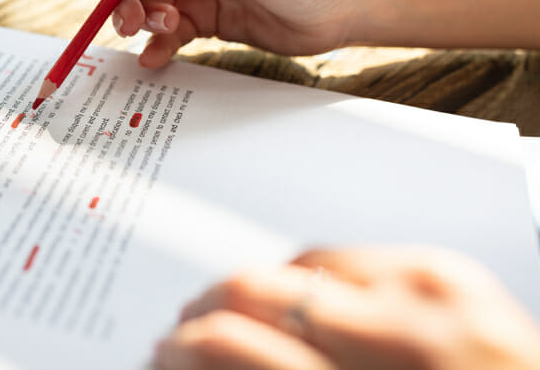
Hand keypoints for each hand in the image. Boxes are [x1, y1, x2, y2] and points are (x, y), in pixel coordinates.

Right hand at [154, 246, 539, 369]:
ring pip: (293, 261)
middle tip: (191, 328)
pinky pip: (348, 256)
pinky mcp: (447, 269)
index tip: (165, 351)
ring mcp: (426, 292)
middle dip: (207, 306)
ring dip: (264, 290)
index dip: (184, 345)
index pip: (233, 340)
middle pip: (252, 284)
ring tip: (254, 316)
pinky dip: (320, 281)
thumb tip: (204, 356)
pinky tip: (318, 310)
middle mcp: (394, 334)